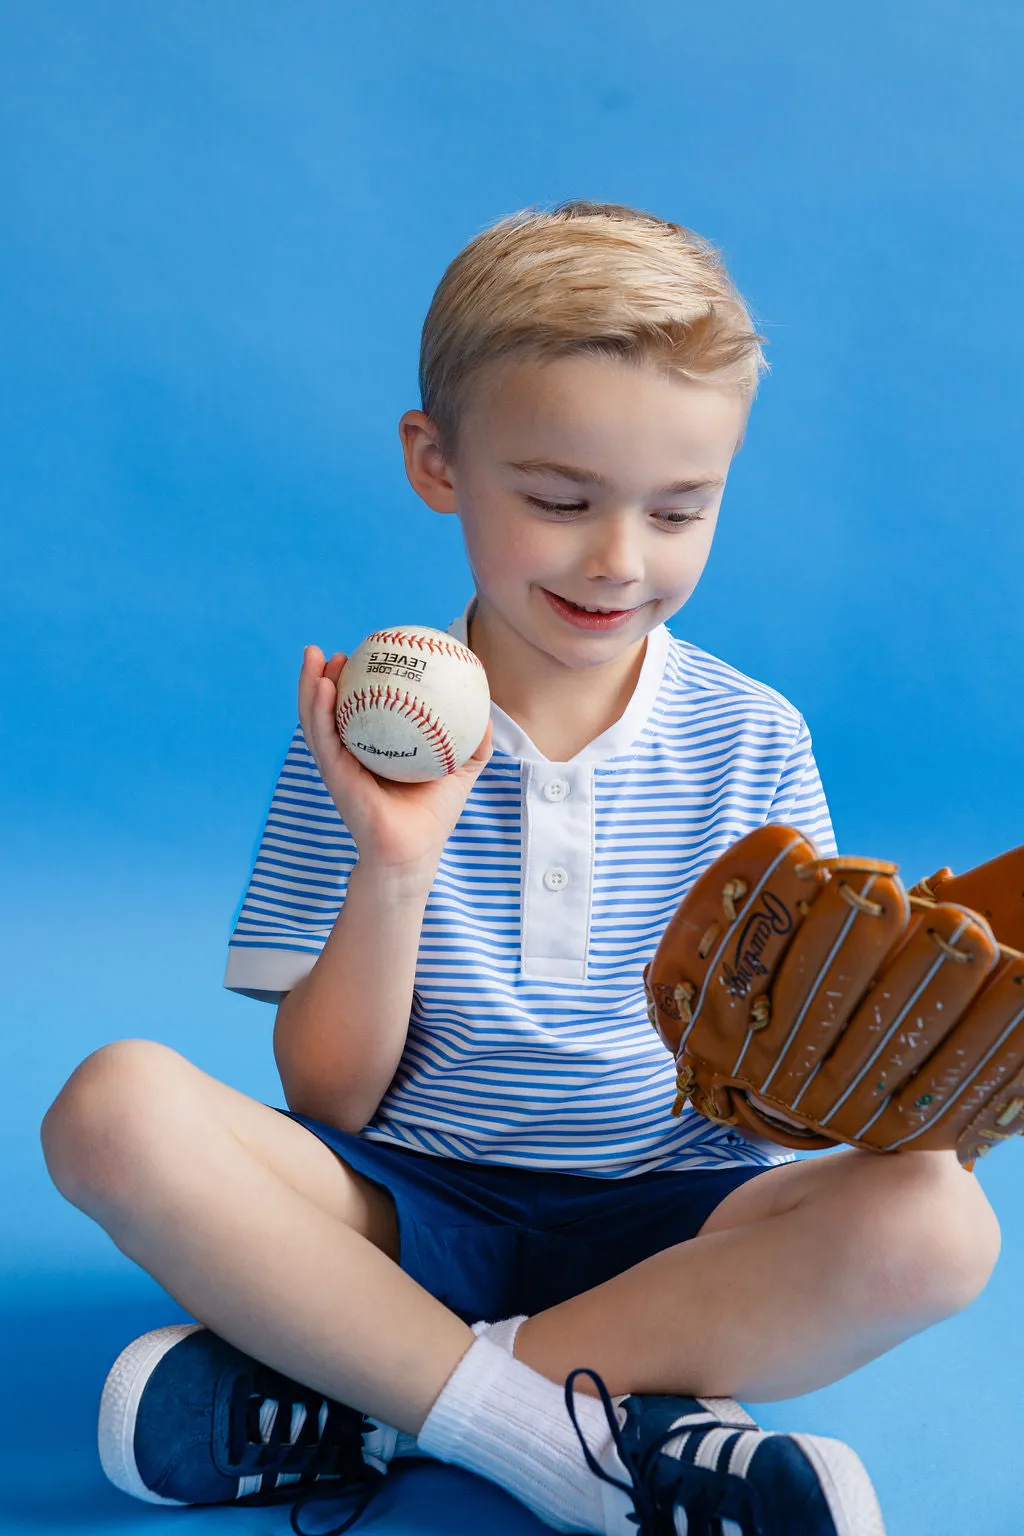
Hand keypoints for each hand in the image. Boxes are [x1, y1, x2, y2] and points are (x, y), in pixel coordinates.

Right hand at [297, 645, 492, 883]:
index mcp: (372, 748)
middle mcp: (350, 753)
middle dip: (321, 676)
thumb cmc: (433, 814)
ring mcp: (339, 763)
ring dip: (310, 684)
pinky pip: (324, 739)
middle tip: (329, 650)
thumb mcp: (461, 769)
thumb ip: (474, 741)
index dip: (355, 679)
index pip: (358, 707)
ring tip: (312, 656)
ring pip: (316, 718)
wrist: (416, 851)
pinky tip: (323, 689)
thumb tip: (485, 708)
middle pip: (329, 708)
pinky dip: (319, 712)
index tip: (362, 653)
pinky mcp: (335, 775)